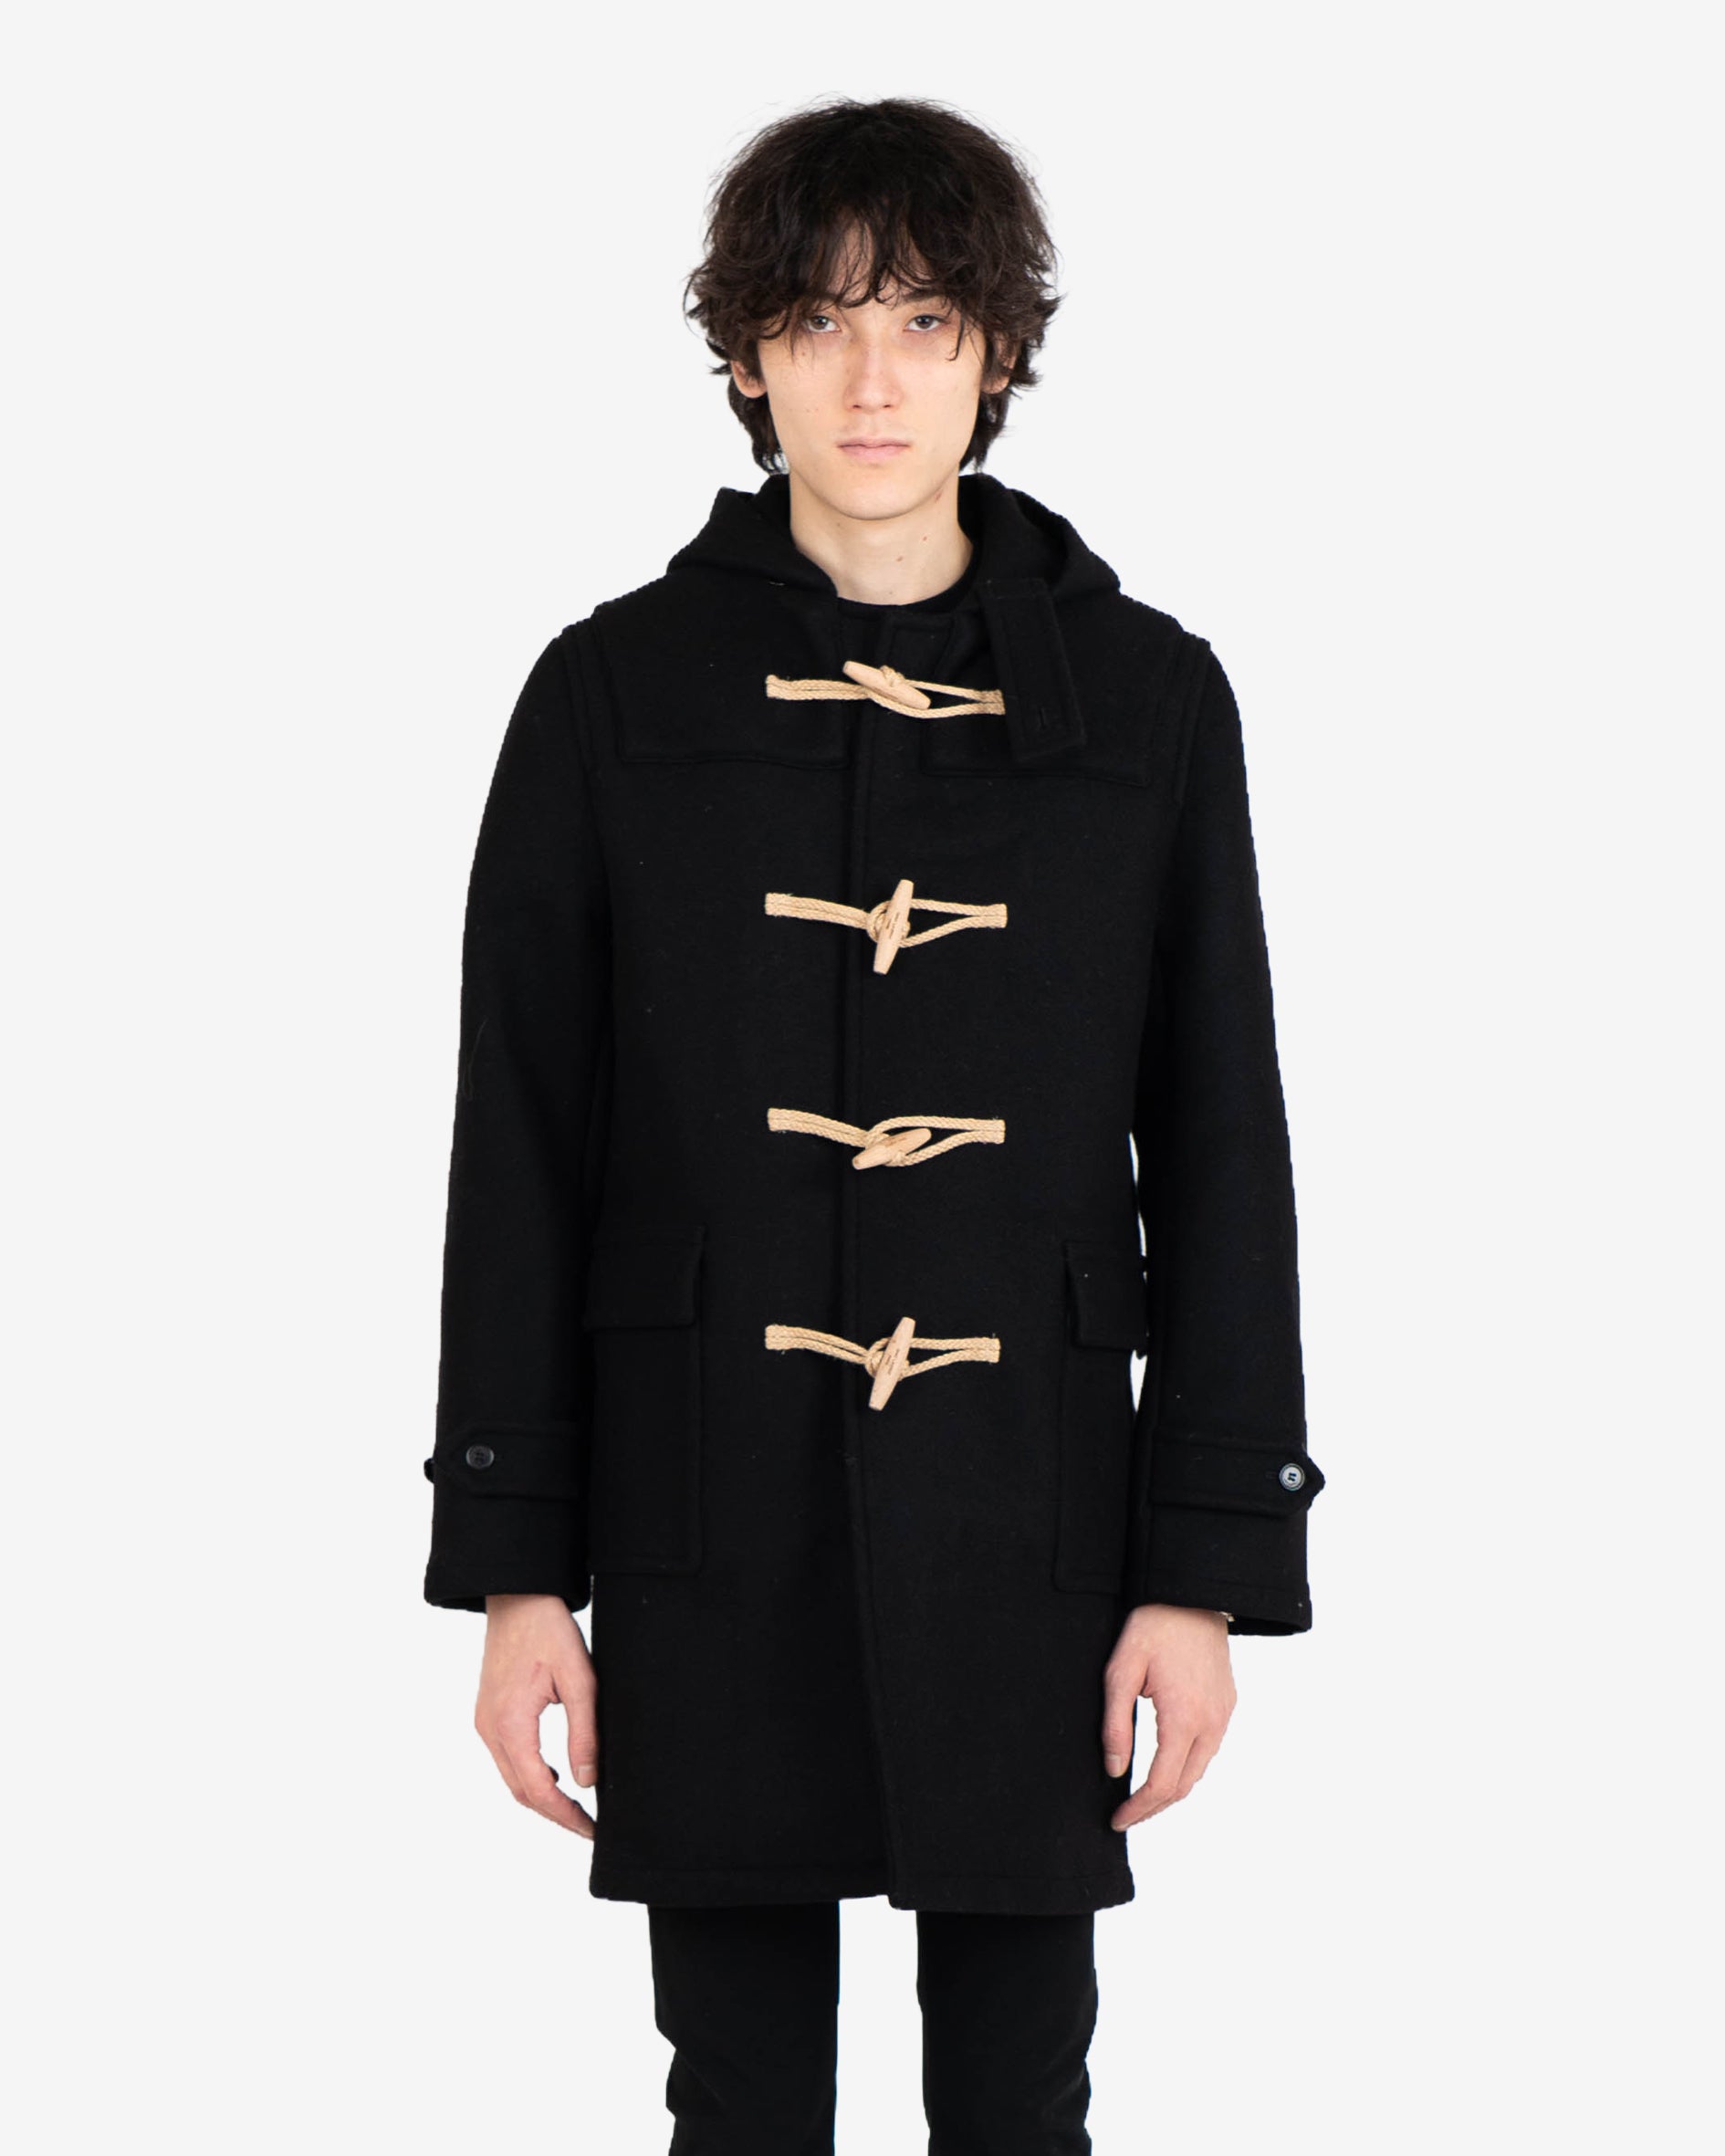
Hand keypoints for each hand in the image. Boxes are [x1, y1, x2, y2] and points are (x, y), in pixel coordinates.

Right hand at [476, 1593, 598, 1836]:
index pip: (538, 1789)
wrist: (517, 1597)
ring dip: (541, 1797)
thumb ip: (584, 1733)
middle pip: (521, 1792)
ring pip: (512, 1778)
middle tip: (588, 1826)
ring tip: (576, 1807)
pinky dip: (529, 1775)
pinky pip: (507, 1758)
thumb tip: (588, 1781)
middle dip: (554, 1814)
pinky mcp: (488, 1714)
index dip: (565, 1816)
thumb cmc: (549, 1631)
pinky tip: (555, 1774)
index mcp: (511, 1724)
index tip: (591, 1830)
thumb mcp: (579, 1680)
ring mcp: (484, 1722)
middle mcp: (490, 1729)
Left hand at [1102, 1602, 1235, 1830]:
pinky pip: (1209, 1749)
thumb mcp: (1121, 1671)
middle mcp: (1211, 1723)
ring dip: (1172, 1790)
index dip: (1138, 1809)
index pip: (1162, 1784)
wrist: (1192, 1596)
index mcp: (1184, 1718)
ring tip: (1142, 1798)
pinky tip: (1167, 1766)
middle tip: (1125, 1817)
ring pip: (1199, 1771)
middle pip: (1183, 1786)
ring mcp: (1223, 1714)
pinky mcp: (1227, 1705)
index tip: (1117, 1820)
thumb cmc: (1153, 1628)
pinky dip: (1187, 1767)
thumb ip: (1116, 1724)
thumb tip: (1115, 1771)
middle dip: (1154, 1808)